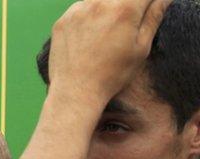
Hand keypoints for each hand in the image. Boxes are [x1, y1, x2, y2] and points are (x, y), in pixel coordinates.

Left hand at [48, 0, 169, 102]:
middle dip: (129, 7)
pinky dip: (90, 16)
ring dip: (110, 8)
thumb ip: (153, 17)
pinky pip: (82, 8)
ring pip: (101, 1)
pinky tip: (92, 36)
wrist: (75, 91)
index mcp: (124, 9)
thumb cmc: (113, 74)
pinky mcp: (63, 20)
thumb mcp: (141, 48)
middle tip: (126, 27)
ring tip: (108, 33)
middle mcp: (100, 4)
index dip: (147, 3)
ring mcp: (79, 11)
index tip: (144, 15)